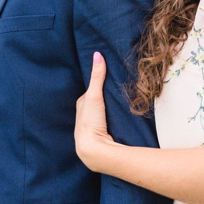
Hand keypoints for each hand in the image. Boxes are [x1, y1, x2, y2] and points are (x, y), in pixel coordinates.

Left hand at [74, 52, 113, 171]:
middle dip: (104, 97)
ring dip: (109, 110)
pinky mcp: (101, 136)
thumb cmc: (90, 121)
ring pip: (102, 114)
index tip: (110, 76)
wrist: (93, 149)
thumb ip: (97, 77)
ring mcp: (92, 127)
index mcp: (82, 105)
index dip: (99, 84)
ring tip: (122, 103)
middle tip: (119, 88)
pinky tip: (121, 121)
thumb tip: (97, 54)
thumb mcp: (94, 96)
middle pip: (96, 103)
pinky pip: (108, 124)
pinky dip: (113, 120)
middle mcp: (84, 116)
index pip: (91, 91)